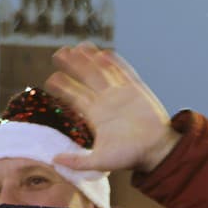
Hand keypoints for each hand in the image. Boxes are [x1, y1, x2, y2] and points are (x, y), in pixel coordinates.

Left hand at [45, 43, 179, 172]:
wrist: (157, 151)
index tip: (51, 78)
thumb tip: (53, 161)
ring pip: (102, 72)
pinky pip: (124, 72)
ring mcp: (121, 94)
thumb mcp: (100, 161)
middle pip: (86, 79)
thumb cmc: (130, 157)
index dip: (63, 87)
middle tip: (59, 53)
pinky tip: (103, 53)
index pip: (76, 97)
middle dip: (73, 66)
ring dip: (90, 60)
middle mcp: (107, 102)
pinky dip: (115, 63)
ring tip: (78, 46)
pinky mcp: (137, 90)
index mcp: (96, 116)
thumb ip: (78, 161)